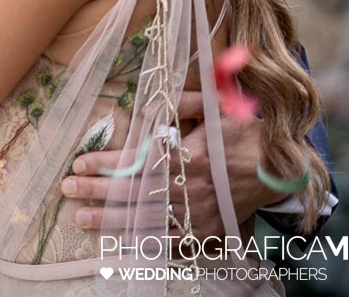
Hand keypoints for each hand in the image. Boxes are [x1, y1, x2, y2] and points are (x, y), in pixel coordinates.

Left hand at [60, 92, 275, 233]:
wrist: (280, 169)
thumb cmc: (243, 134)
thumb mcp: (216, 108)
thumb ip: (180, 103)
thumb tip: (145, 107)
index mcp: (190, 158)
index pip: (137, 163)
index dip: (105, 164)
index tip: (79, 164)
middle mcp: (191, 189)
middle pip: (135, 193)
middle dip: (98, 193)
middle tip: (68, 191)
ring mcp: (199, 214)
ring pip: (148, 221)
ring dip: (113, 221)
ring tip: (83, 218)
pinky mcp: (207, 232)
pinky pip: (172, 242)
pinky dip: (145, 244)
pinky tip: (120, 243)